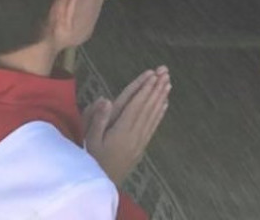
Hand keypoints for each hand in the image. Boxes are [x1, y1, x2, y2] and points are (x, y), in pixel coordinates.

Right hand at [84, 66, 169, 185]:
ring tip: (168, 83)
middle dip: (157, 89)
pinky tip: (165, 105)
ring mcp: (140, 141)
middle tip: (165, 72)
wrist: (102, 186)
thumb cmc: (93, 161)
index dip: (145, 89)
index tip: (153, 75)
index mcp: (121, 131)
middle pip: (148, 108)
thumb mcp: (90, 141)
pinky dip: (160, 114)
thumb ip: (98, 120)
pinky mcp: (142, 147)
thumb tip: (106, 99)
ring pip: (153, 116)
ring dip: (161, 98)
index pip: (136, 106)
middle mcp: (134, 134)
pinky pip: (153, 127)